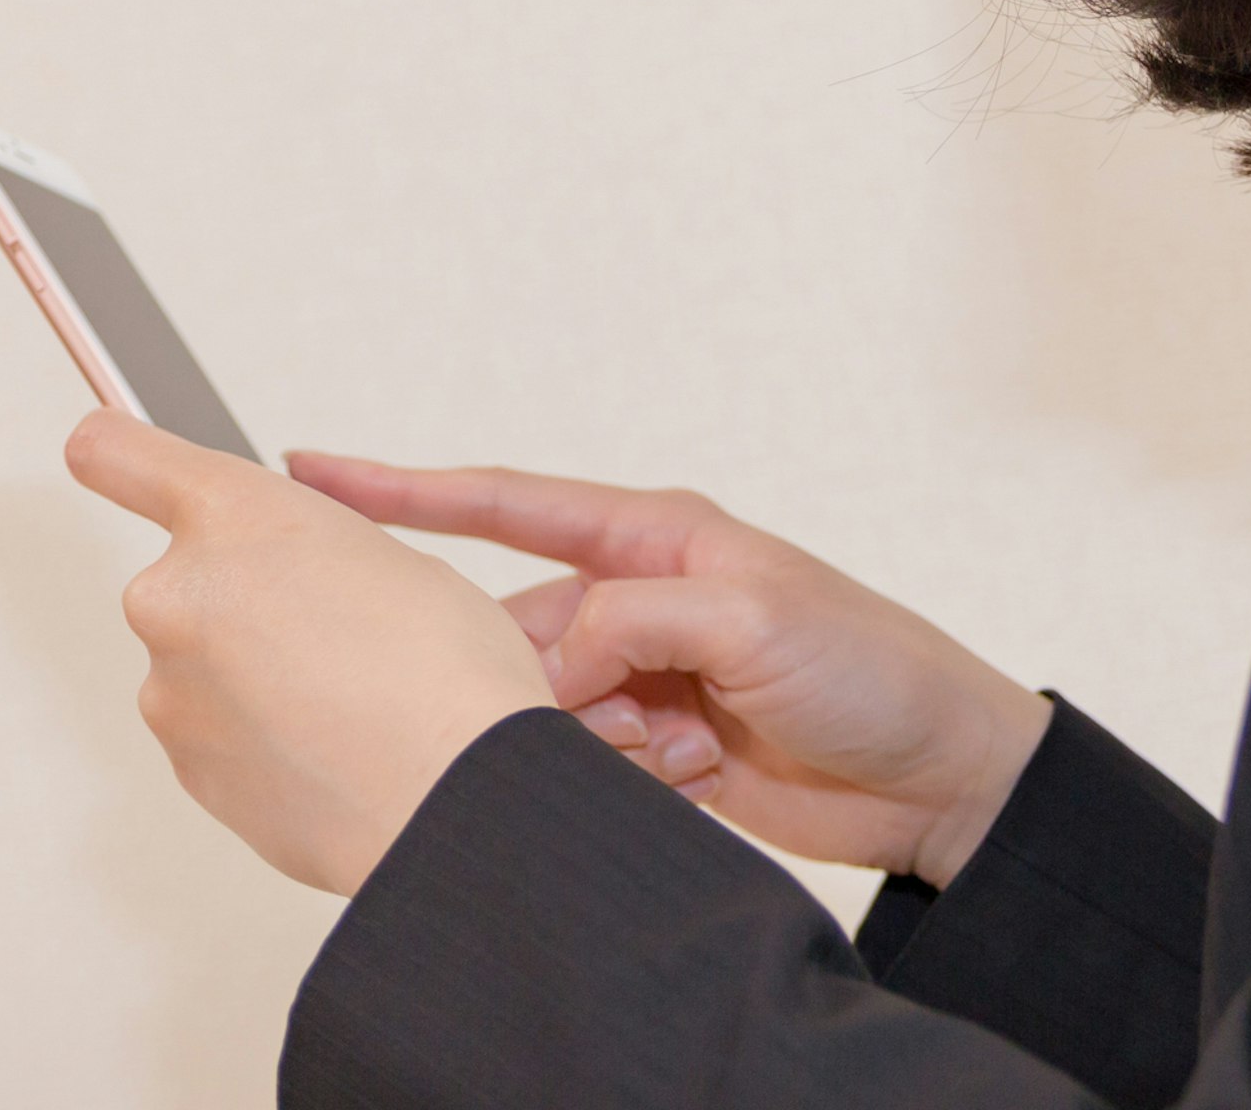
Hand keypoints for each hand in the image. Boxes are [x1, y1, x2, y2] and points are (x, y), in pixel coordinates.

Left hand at [62, 411, 552, 894]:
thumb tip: (275, 571)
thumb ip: (297, 547)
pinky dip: (257, 736)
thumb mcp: (388, 556)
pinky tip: (327, 746)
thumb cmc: (442, 674)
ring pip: (202, 664)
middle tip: (328, 633)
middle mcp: (178, 592)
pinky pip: (215, 731)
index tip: (98, 447)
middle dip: (241, 602)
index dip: (111, 448)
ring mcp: (170, 687)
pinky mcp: (183, 764)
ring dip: (251, 676)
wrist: (452, 798)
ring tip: (344, 701)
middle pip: (187, 579)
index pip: (117, 453)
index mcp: (234, 515)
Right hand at [286, 455, 1051, 887]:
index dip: (402, 488)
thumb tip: (552, 658)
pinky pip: (584, 767)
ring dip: (592, 741)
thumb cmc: (874, 669)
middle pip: (516, 633)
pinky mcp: (652, 752)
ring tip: (680, 746)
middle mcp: (638, 600)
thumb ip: (635, 619)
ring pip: (543, 711)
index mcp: (655, 537)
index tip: (310, 470)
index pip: (503, 503)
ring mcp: (643, 678)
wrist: (940, 778)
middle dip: (535, 683)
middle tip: (615, 711)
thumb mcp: (755, 616)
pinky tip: (694, 777)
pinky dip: (624, 781)